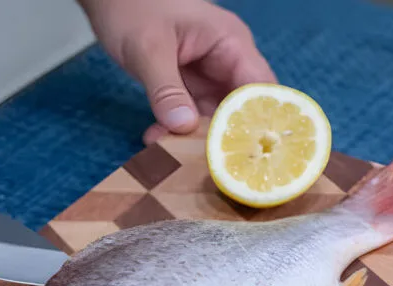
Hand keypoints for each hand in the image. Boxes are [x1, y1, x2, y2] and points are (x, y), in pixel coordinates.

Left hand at [79, 0, 275, 143]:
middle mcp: (226, 62)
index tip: (243, 155)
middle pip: (240, 111)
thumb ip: (165, 89)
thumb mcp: (148, 49)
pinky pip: (190, 117)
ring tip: (171, 154)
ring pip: (214, 119)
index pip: (259, 90)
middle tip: (199, 163)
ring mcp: (208, 77)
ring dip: (193, 140)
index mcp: (230, 44)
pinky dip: (176, 131)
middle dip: (221, 139)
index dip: (257, 123)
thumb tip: (182, 126)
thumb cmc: (134, 7)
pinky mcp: (189, 88)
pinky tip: (157, 140)